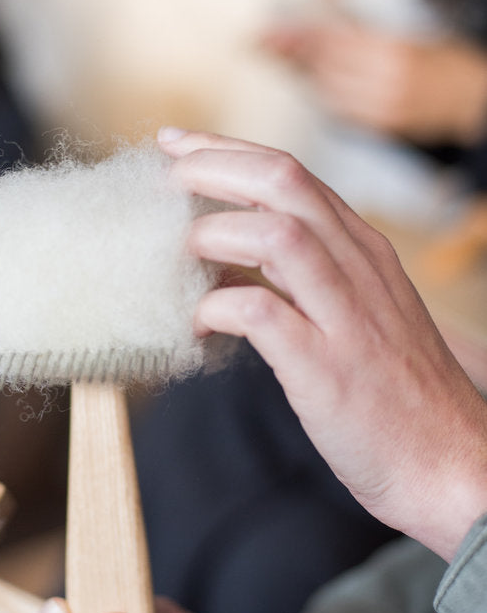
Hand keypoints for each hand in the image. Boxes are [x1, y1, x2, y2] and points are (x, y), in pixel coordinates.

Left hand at [159, 128, 486, 561]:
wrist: (451, 467)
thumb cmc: (395, 397)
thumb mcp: (354, 318)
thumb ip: (296, 285)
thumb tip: (221, 268)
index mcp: (363, 252)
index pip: (290, 173)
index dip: (225, 152)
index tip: (176, 145)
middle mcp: (359, 270)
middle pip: (282, 181)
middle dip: (212, 166)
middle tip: (161, 177)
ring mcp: (346, 316)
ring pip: (278, 232)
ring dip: (214, 231)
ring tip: (174, 251)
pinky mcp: (328, 368)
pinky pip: (261, 314)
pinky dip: (217, 308)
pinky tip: (196, 325)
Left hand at [261, 17, 486, 144]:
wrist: (471, 101)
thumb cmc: (437, 60)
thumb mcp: (399, 29)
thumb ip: (355, 10)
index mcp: (391, 49)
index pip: (332, 39)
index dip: (296, 35)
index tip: (266, 31)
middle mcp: (384, 80)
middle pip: (322, 64)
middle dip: (289, 51)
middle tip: (259, 40)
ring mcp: (380, 106)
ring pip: (325, 88)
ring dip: (302, 71)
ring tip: (280, 54)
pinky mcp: (378, 127)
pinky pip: (337, 110)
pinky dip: (321, 92)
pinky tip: (310, 81)